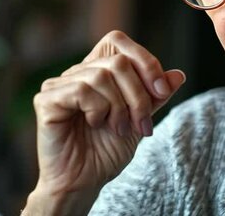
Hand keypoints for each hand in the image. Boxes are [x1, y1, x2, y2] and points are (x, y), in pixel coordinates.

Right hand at [25, 31, 184, 214]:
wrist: (84, 182)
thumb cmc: (107, 151)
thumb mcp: (141, 119)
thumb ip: (156, 96)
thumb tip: (178, 74)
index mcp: (97, 71)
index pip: (118, 41)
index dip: (145, 61)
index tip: (162, 92)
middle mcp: (77, 73)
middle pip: (118, 61)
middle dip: (139, 94)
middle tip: (141, 123)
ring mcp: (58, 84)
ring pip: (102, 76)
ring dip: (120, 107)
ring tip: (118, 128)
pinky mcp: (46, 100)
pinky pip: (80, 90)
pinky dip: (98, 109)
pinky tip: (95, 124)